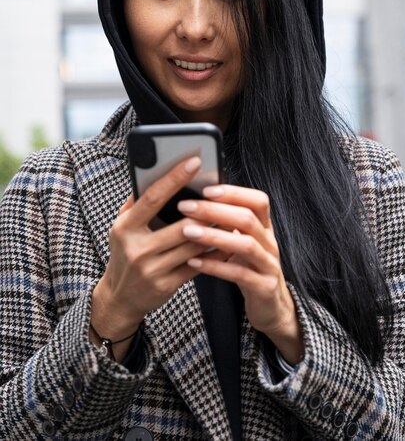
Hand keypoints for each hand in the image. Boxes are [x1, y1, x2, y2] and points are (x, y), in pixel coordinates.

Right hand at [90, 156, 227, 360]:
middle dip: (205, 210)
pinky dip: (214, 252)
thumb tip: (153, 172)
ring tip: (230, 214)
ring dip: (215, 230)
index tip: (194, 161)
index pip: (153, 197)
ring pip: (194, 244)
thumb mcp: (122, 227)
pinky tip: (226, 240)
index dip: (174, 178)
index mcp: (125, 228)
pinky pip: (198, 264)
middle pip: (181, 224)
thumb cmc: (125, 253)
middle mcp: (137, 249)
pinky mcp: (167, 285)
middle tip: (224, 193)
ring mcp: (152, 269)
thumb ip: (136, 201)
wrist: (119, 298)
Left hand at [177, 185, 303, 364]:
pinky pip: (239, 274)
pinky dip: (216, 266)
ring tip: (187, 232)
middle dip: (215, 210)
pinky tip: (194, 262)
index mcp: (265, 228)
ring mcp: (268, 265)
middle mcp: (269, 243)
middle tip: (186, 207)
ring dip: (214, 236)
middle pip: (247, 218)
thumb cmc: (250, 268)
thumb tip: (200, 199)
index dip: (234, 193)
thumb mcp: (244, 241)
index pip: (258, 201)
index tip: (206, 189)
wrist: (272, 307)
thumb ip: (229, 223)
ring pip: (245, 244)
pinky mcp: (263, 287)